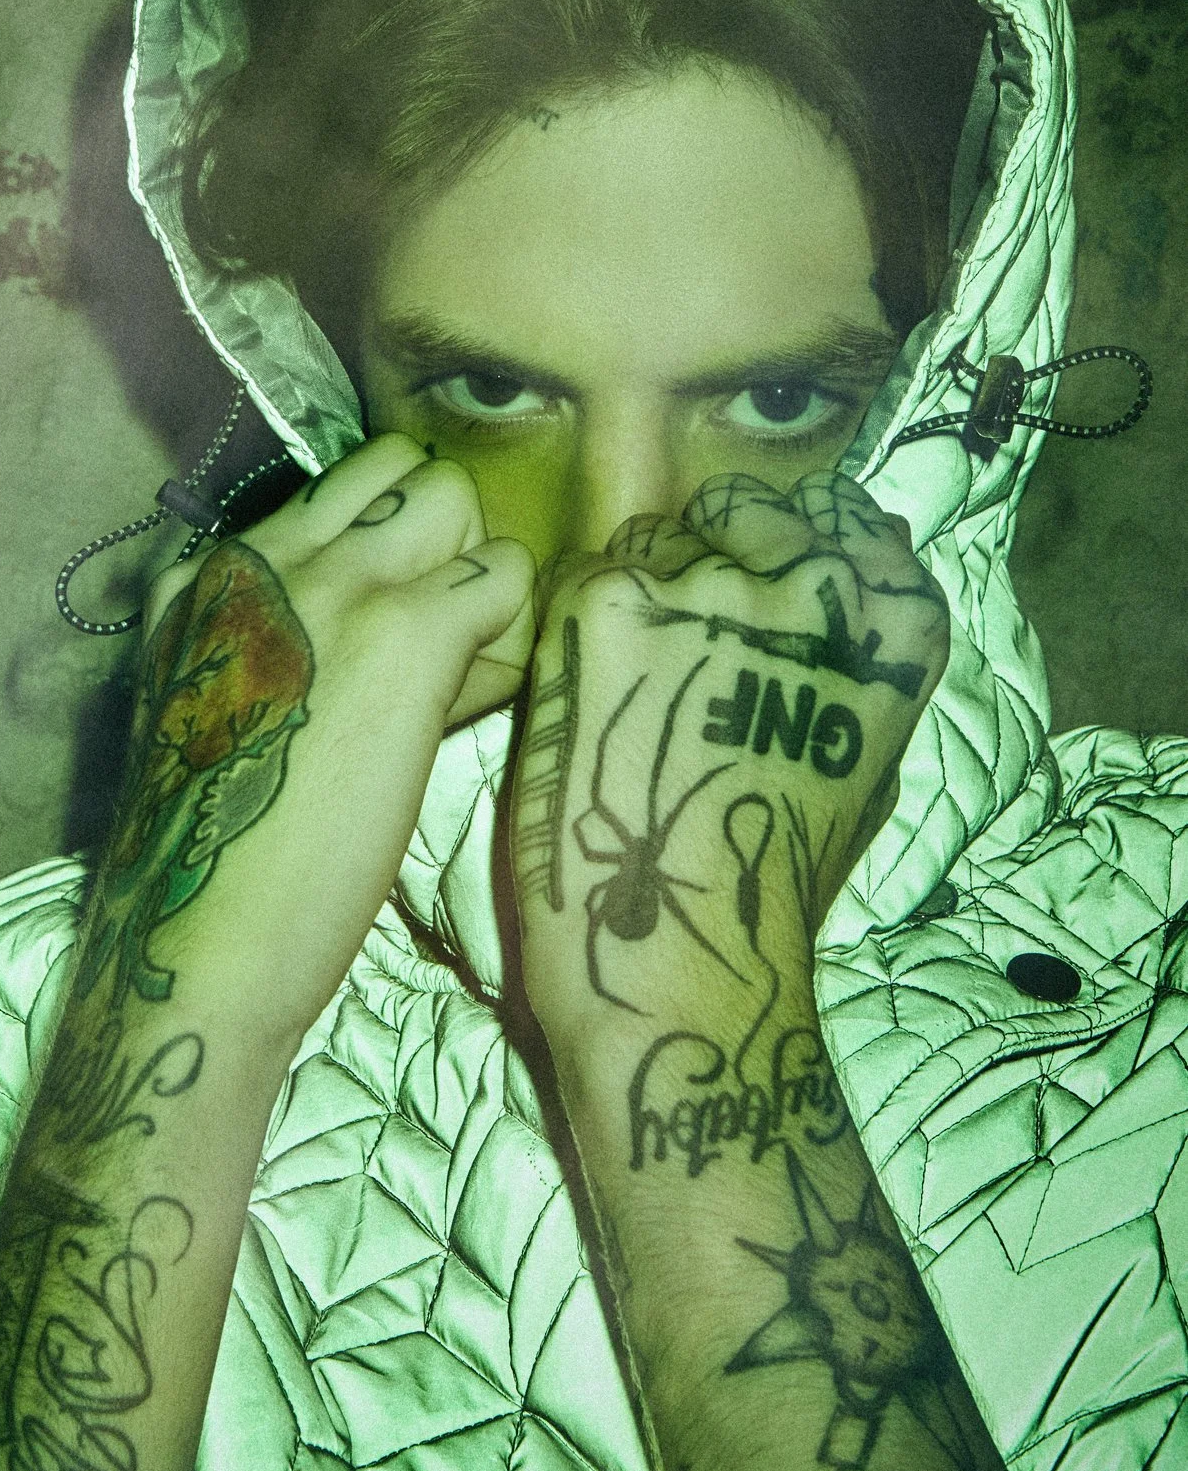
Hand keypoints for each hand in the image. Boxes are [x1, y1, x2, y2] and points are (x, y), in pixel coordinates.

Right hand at [81, 434, 535, 1057]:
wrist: (193, 937)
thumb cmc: (209, 858)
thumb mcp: (206, 714)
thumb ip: (271, 645)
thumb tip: (369, 632)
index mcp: (206, 574)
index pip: (332, 499)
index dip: (382, 563)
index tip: (381, 647)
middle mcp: (264, 552)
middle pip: (398, 472)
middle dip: (440, 541)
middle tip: (442, 644)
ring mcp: (335, 579)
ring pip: (456, 499)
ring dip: (477, 576)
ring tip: (460, 674)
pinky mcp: (405, 628)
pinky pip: (506, 576)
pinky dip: (511, 634)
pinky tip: (474, 709)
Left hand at [508, 470, 948, 1057]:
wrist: (685, 959)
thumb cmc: (776, 882)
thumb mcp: (867, 758)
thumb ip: (857, 657)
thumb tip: (850, 570)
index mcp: (895, 623)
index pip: (841, 514)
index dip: (789, 544)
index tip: (759, 583)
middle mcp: (815, 584)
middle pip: (742, 511)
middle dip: (706, 556)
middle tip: (678, 649)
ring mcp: (709, 586)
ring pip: (652, 538)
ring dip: (636, 594)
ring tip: (628, 696)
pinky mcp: (610, 604)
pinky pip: (583, 578)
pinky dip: (574, 629)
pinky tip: (584, 705)